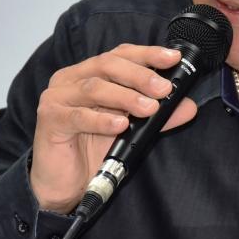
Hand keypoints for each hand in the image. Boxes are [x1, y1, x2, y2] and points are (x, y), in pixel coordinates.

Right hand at [30, 44, 197, 212]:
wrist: (64, 184)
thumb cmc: (92, 150)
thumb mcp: (131, 129)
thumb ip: (157, 116)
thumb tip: (188, 107)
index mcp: (89, 73)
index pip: (120, 55)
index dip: (146, 54)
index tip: (172, 58)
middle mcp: (71, 79)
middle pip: (107, 65)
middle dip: (139, 75)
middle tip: (163, 88)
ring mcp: (57, 97)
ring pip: (94, 88)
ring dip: (125, 97)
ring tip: (148, 108)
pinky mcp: (50, 119)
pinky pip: (78, 116)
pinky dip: (101, 120)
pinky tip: (120, 125)